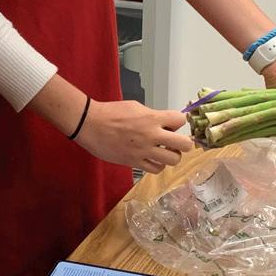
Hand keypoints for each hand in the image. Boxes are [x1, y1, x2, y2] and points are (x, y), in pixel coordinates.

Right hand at [75, 98, 194, 173]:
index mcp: (152, 118)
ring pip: (173, 160)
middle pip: (184, 145)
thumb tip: (164, 123)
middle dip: (183, 143)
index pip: (180, 120)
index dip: (178, 121)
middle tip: (175, 141)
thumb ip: (153, 116)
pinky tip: (152, 158)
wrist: (90, 125)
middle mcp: (152, 136)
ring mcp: (144, 152)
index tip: (172, 123)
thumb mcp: (136, 106)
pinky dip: (158, 165)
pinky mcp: (135, 163)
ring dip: (171, 155)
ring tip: (163, 151)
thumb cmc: (111, 112)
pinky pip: (156, 169)